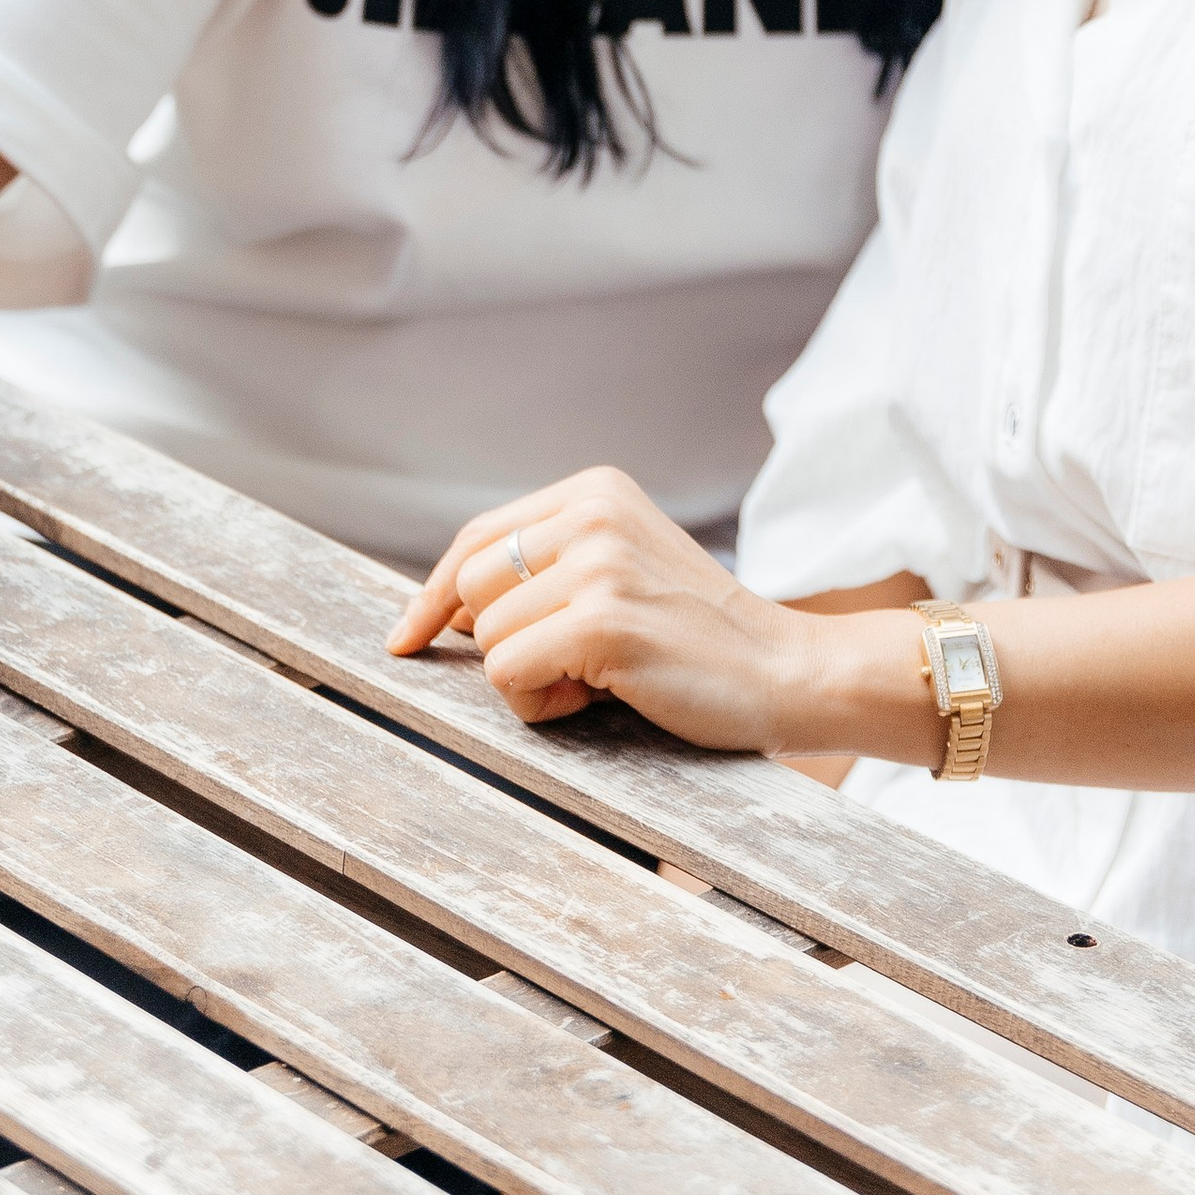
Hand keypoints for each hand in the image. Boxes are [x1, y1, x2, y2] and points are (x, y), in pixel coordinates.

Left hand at [388, 465, 824, 747]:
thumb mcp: (620, 571)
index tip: (407, 637)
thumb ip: (548, 570)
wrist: (786, 670)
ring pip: (490, 639)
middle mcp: (593, 512)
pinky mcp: (604, 622)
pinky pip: (510, 674)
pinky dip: (541, 703)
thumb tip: (447, 610)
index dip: (434, 594)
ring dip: (528, 680)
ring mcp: (599, 564)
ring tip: (597, 680)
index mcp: (595, 491)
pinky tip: (600, 696)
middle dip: (498, 643)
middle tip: (566, 667)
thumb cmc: (697, 638)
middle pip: (472, 585)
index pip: (478, 537)